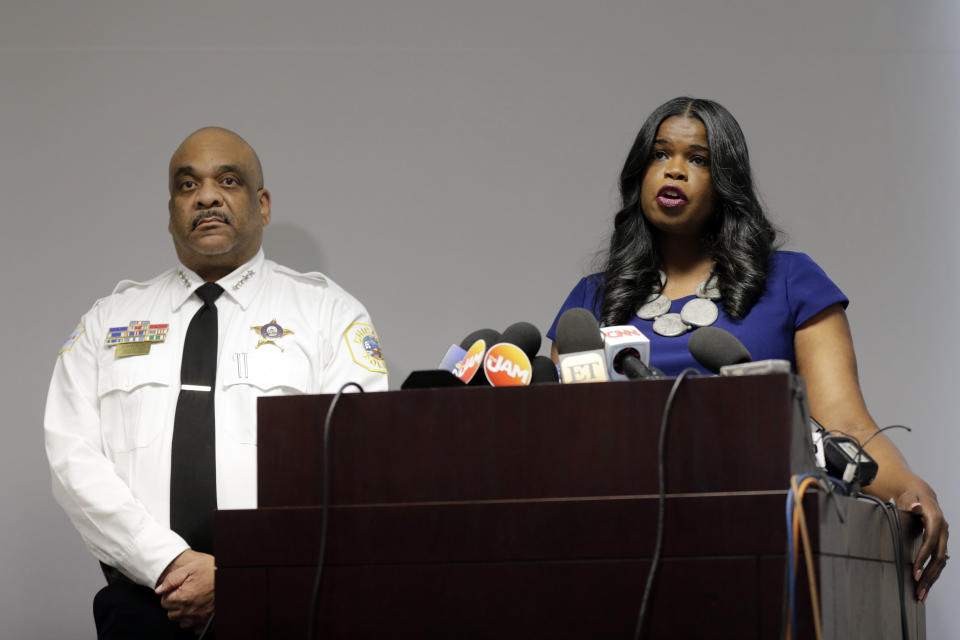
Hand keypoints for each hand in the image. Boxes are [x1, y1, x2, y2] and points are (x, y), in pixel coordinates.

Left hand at [155, 549, 215, 633]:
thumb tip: (159, 590)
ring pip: (181, 622)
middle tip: (185, 594)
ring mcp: (199, 618)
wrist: (231, 578)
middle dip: (175, 604)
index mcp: (183, 597)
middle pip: (171, 613)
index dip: (170, 594)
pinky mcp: (207, 622)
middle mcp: (190, 611)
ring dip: (184, 613)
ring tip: (193, 601)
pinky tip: (199, 611)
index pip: (164, 602)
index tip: (178, 589)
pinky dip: (195, 621)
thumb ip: (172, 579)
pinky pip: (194, 628)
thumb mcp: (191, 568)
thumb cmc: (213, 571)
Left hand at [895, 485, 948, 601]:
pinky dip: (933, 575)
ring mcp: (943, 538)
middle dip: (929, 575)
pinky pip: (938, 562)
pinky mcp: (940, 543)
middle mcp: (943, 531)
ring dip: (932, 579)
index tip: (915, 572)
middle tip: (918, 590)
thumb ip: (910, 503)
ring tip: (922, 595)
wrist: (920, 495)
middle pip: (938, 557)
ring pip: (940, 563)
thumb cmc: (911, 497)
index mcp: (936, 520)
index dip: (923, 557)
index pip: (930, 543)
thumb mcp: (909, 497)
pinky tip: (926, 587)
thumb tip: (915, 506)